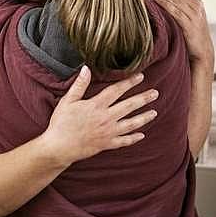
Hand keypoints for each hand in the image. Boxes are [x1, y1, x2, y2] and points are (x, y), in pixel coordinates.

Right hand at [43, 66, 158, 166]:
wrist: (60, 147)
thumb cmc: (61, 123)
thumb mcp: (68, 101)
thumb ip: (79, 84)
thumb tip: (86, 68)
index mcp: (96, 105)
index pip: (117, 90)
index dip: (129, 82)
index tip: (141, 76)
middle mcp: (106, 118)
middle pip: (129, 106)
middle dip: (143, 99)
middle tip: (155, 93)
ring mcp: (108, 132)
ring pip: (131, 124)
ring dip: (144, 117)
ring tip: (154, 112)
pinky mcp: (107, 144)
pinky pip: (124, 141)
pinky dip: (134, 138)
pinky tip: (141, 135)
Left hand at [146, 0, 213, 66]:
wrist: (203, 51)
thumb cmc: (191, 34)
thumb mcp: (186, 17)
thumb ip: (178, 7)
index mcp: (195, 2)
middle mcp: (196, 6)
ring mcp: (195, 15)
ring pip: (175, 0)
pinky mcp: (191, 24)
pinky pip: (176, 11)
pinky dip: (166, 4)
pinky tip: (156, 0)